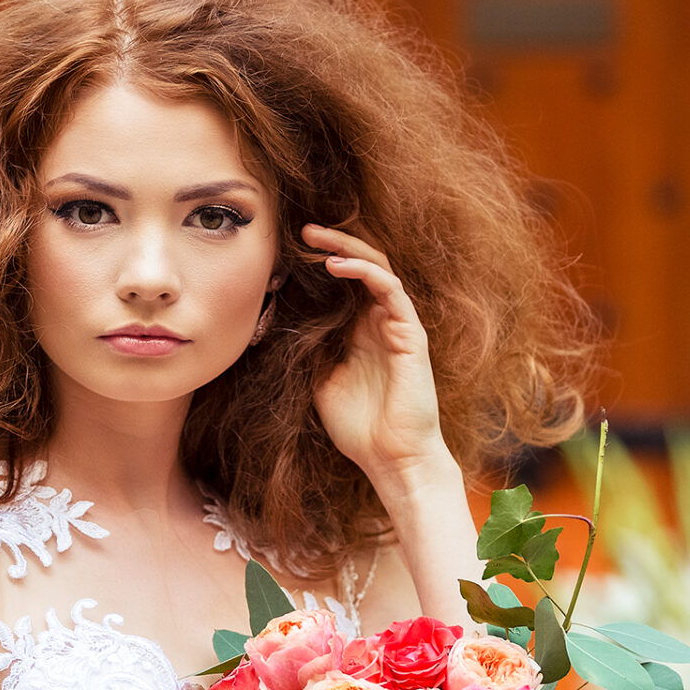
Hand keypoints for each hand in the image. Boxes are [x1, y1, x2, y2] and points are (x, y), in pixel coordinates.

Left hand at [305, 223, 450, 485]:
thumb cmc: (358, 427)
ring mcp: (398, 325)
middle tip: (304, 230)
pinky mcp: (410, 334)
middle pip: (362, 266)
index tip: (291, 250)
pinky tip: (338, 267)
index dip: (322, 262)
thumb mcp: (319, 380)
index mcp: (359, 330)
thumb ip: (309, 348)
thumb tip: (278, 321)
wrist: (391, 458)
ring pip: (378, 269)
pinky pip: (391, 290)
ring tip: (316, 239)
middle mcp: (380, 322)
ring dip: (347, 249)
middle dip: (334, 243)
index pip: (344, 283)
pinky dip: (365, 273)